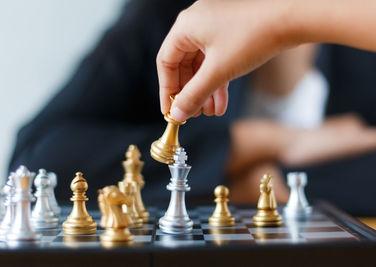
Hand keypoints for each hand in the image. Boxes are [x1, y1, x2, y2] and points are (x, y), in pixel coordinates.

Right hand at [157, 0, 292, 120]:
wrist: (294, 16)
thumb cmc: (253, 37)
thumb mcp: (219, 71)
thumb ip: (194, 95)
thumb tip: (176, 114)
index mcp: (186, 26)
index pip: (165, 62)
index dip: (167, 90)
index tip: (170, 111)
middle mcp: (197, 23)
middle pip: (184, 65)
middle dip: (190, 92)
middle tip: (193, 114)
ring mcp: (215, 26)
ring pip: (202, 65)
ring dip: (205, 90)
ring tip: (210, 112)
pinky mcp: (232, 31)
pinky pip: (217, 59)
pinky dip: (218, 80)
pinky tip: (221, 102)